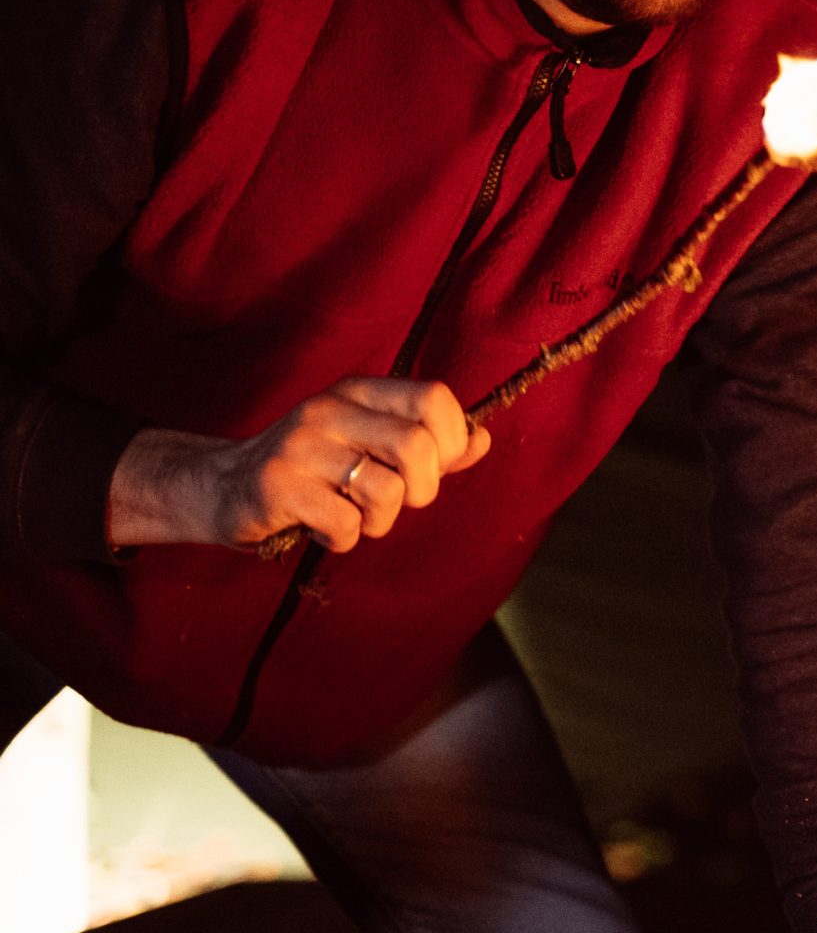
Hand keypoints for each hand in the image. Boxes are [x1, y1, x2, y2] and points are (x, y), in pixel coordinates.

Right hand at [107, 377, 490, 552]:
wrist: (219, 487)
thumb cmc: (311, 471)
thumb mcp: (367, 444)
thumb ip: (427, 445)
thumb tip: (482, 440)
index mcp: (358, 393)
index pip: (435, 399)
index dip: (451, 442)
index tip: (433, 469)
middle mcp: (330, 410)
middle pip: (418, 448)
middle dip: (422, 491)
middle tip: (396, 502)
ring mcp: (301, 446)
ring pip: (386, 491)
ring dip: (380, 522)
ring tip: (353, 517)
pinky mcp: (277, 486)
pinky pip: (345, 524)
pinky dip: (342, 539)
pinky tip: (320, 529)